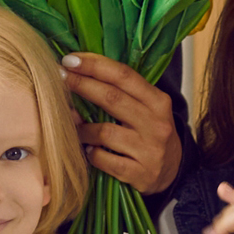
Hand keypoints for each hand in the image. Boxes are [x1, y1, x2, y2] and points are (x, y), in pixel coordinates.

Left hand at [63, 53, 181, 192]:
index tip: (70, 59)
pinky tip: (88, 150)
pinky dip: (91, 153)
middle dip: (81, 84)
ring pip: (104, 132)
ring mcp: (149, 150)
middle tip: (59, 78)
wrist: (174, 171)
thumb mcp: (148, 108)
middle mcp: (156, 123)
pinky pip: (104, 160)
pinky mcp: (140, 173)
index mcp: (158, 101)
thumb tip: (79, 75)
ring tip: (74, 126)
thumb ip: (122, 93)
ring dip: (82, 128)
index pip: (124, 76)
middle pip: (112, 98)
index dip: (94, 65)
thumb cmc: (151, 133)